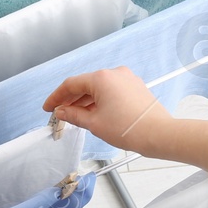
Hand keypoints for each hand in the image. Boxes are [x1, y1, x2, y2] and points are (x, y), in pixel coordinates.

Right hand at [43, 67, 174, 157]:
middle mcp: (114, 73)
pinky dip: (100, 100)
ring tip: (75, 117)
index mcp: (101, 78)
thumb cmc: (129, 128)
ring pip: (99, 88)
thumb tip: (62, 111)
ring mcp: (127, 79)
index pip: (71, 84)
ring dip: (85, 101)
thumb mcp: (94, 123)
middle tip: (60, 114)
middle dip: (71, 100)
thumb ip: (74, 115)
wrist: (158, 134)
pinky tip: (94, 113)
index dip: (56, 97)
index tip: (49, 107)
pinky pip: (111, 90)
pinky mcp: (135, 87)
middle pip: (85, 85)